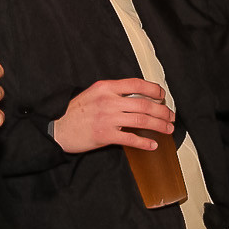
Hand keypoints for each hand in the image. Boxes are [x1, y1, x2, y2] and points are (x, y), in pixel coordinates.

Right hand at [53, 78, 172, 153]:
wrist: (58, 128)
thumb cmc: (76, 112)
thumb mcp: (94, 93)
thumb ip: (114, 93)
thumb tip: (138, 97)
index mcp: (106, 87)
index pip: (137, 84)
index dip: (154, 89)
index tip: (162, 96)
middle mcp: (108, 101)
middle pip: (144, 104)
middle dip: (162, 111)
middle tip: (170, 117)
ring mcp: (107, 118)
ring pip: (142, 120)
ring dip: (159, 125)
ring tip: (168, 129)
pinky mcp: (105, 135)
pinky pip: (131, 139)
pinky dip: (144, 142)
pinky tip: (152, 145)